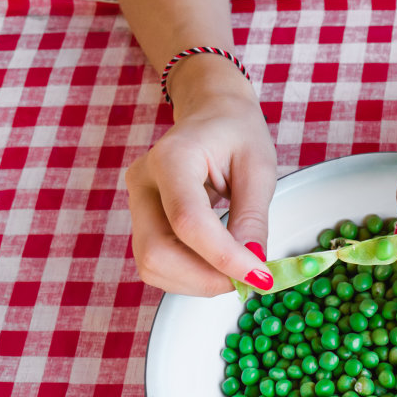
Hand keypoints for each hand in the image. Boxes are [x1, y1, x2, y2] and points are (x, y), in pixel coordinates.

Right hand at [126, 57, 275, 294]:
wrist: (212, 115)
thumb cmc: (237, 133)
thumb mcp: (259, 168)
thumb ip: (253, 218)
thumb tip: (253, 266)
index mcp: (171, 158)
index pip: (188, 221)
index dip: (224, 257)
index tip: (261, 277)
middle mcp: (143, 183)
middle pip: (158, 252)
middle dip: (207, 277)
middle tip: (250, 278)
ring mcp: (135, 204)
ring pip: (153, 265)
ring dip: (199, 282)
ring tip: (236, 269)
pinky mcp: (141, 222)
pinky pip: (157, 264)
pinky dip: (190, 277)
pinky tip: (217, 264)